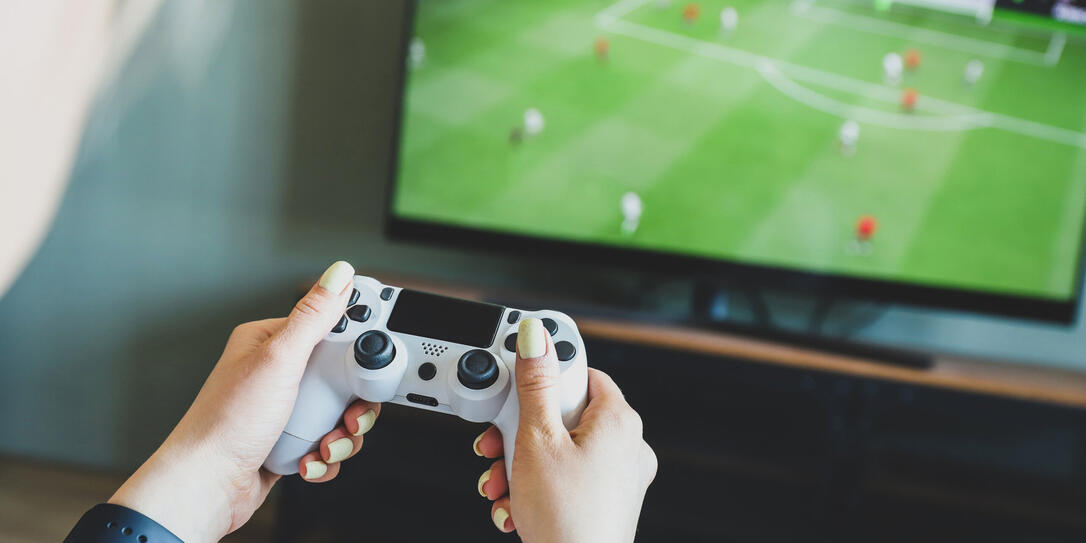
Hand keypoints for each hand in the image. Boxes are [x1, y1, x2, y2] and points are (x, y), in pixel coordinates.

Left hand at [109, 261, 381, 542]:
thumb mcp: (279, 359)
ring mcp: (283, 409)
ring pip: (338, 413)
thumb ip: (313, 316)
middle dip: (352, 402)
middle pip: (342, 376)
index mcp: (270, 341)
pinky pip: (326, 443)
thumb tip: (338, 274)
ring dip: (340, 435)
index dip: (356, 344)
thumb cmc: (225, 423)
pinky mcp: (288, 440)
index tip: (374, 357)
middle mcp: (276, 373)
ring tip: (325, 443)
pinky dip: (325, 457)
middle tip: (348, 413)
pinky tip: (309, 459)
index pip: (329, 327)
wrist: (207, 485)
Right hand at [472, 318, 656, 541]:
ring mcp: (618, 478)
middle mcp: (627, 447)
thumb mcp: (537, 440)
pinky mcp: (605, 503)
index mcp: (619, 421)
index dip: (544, 376)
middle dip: (518, 433)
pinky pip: (565, 479)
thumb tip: (537, 336)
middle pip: (563, 415)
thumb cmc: (566, 519)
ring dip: (519, 465)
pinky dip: (536, 488)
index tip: (517, 382)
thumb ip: (535, 385)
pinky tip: (516, 504)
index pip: (581, 372)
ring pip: (558, 451)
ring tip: (502, 483)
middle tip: (497, 444)